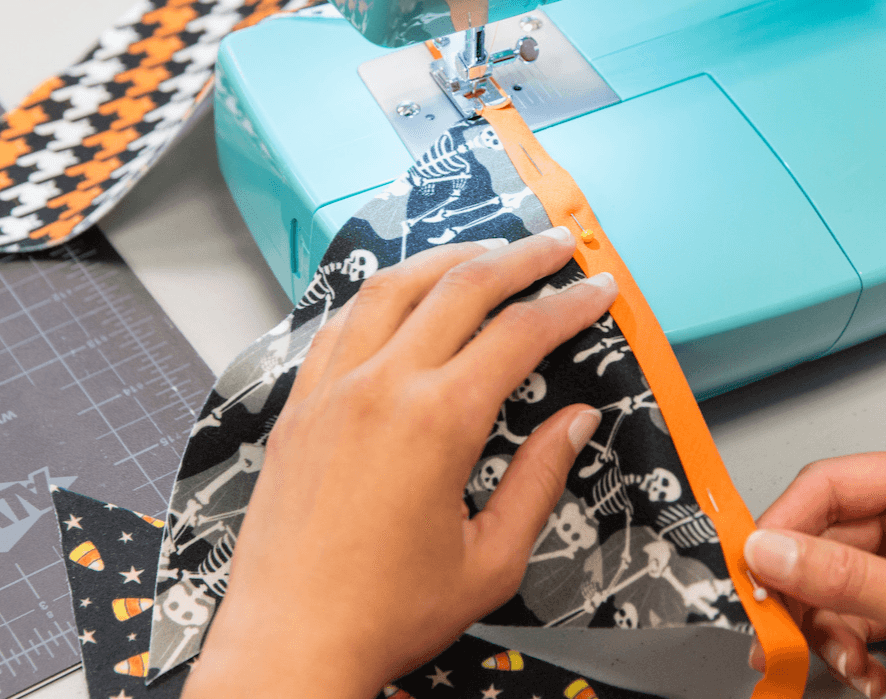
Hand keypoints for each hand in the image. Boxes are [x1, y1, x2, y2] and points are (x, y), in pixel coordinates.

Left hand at [182, 227, 615, 698]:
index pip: (519, 334)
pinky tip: (399, 294)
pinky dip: (379, 295)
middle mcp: (381, 385)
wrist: (289, 640)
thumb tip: (575, 422)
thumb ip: (538, 479)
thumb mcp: (489, 560)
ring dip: (445, 258)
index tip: (596, 290)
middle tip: (554, 244)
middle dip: (519, 257)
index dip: (567, 305)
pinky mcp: (302, 401)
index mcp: (436, 420)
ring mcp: (333, 386)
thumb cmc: (385, 612)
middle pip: (461, 288)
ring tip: (483, 250)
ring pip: (393, 288)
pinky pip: (341, 322)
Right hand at [744, 453, 885, 697]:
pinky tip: (865, 674)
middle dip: (804, 599)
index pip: (823, 486)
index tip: (751, 568)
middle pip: (822, 543)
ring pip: (836, 587)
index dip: (781, 524)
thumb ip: (848, 575)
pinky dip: (854, 648)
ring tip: (843, 666)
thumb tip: (768, 555)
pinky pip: (861, 615)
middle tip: (778, 633)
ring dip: (829, 635)